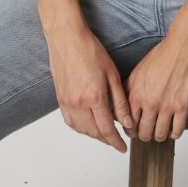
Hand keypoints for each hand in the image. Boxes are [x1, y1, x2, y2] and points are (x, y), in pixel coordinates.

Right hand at [45, 24, 136, 152]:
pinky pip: (70, 122)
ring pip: (82, 130)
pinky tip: (87, 125)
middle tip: (116, 140)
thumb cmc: (90, 50)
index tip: (122, 147)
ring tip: (104, 133)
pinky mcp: (60, 99)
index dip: (116, 142)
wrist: (67, 38)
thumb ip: (119, 101)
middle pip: (94, 133)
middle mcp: (79, 104)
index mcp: (95, 97)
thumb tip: (127, 122)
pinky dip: (80, 128)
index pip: (107, 130)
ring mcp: (68, 102)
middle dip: (107, 140)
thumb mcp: (112, 74)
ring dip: (94, 135)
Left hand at [122, 33, 187, 142]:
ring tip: (160, 130)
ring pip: (159, 135)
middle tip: (147, 131)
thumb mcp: (138, 71)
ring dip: (159, 135)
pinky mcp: (182, 107)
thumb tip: (121, 103)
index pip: (128, 123)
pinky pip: (177, 132)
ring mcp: (166, 106)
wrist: (183, 47)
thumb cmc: (161, 55)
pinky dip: (174, 133)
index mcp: (136, 93)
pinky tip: (173, 128)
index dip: (130, 130)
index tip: (133, 130)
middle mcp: (149, 102)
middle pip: (143, 133)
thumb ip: (129, 89)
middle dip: (144, 135)